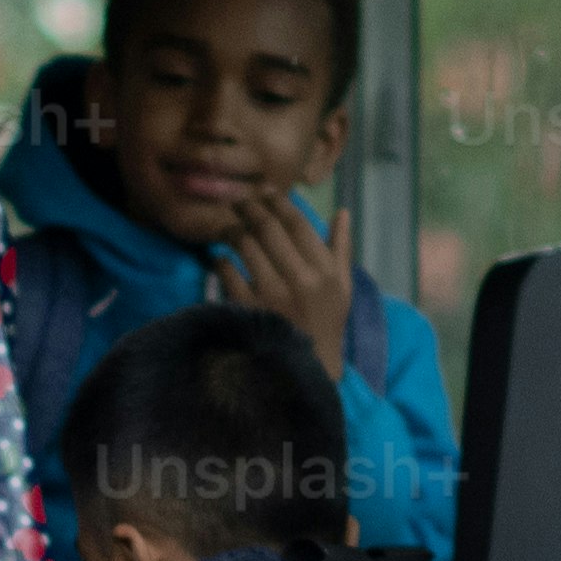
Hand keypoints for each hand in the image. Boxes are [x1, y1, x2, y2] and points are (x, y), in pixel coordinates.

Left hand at [205, 184, 355, 345]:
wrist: (307, 369)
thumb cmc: (325, 325)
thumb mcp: (342, 288)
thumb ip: (341, 249)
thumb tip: (342, 212)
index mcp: (324, 271)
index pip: (298, 223)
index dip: (278, 201)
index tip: (264, 191)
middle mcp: (301, 279)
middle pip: (268, 228)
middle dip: (250, 208)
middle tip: (238, 200)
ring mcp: (273, 295)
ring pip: (246, 245)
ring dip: (232, 230)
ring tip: (227, 227)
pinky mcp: (249, 310)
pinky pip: (228, 274)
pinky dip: (221, 262)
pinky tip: (219, 259)